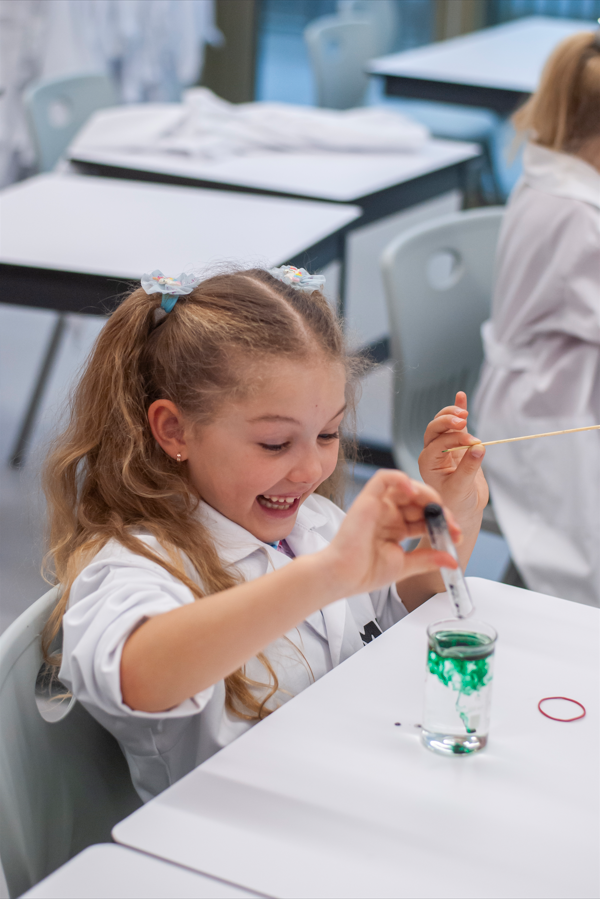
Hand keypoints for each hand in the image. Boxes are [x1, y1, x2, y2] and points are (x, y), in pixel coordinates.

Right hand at [321, 469, 459, 596]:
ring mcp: (378, 505)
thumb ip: (429, 559)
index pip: (425, 517)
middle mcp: (389, 514)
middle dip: (440, 511)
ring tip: (437, 510)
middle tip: (453, 525)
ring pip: (407, 487)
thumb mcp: (405, 565)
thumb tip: (453, 560)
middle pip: (420, 501)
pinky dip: (400, 479)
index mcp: (397, 528)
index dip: (443, 523)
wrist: (343, 577)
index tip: (457, 536)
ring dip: (426, 495)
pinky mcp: (367, 498)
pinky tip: (414, 492)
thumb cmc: (365, 572)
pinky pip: (384, 478)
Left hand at [418, 391, 488, 529]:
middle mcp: (432, 452)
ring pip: (442, 423)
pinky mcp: (457, 445)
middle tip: (463, 422)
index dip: (456, 440)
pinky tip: (461, 396)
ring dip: (452, 415)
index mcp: (427, 462)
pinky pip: (456, 425)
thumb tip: (479, 447)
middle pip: (434, 428)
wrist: (463, 509)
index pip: (439, 443)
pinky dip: (458, 410)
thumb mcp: (462, 488)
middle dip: (448, 422)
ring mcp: (444, 447)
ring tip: (464, 415)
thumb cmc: (457, 503)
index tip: (474, 443)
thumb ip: (469, 468)